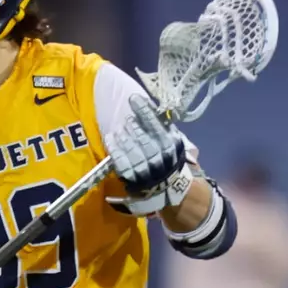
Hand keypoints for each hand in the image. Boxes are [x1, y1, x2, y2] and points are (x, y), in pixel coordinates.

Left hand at [109, 94, 190, 215]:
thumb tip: (155, 109)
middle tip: (127, 119)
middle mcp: (157, 154)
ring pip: (128, 144)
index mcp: (169, 144)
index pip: (154, 122)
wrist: (168, 189)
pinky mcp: (131, 175)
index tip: (134, 98)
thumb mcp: (177, 144)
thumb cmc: (171, 161)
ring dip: (121, 134)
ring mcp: (143, 166)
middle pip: (139, 133)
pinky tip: (110, 138)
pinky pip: (119, 158)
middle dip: (131, 124)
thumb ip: (167, 128)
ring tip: (119, 129)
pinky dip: (113, 146)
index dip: (142, 109)